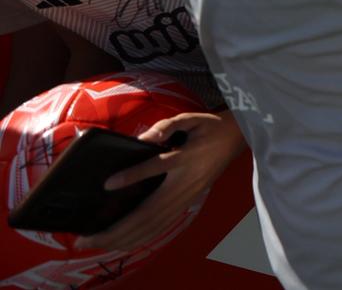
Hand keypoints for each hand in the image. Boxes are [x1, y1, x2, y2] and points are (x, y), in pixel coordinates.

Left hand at [77, 111, 245, 252]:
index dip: (133, 176)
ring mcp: (186, 198)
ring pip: (153, 225)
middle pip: (149, 212)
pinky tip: (122, 243)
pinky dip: (139, 238)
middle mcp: (185, 184)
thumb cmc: (209, 127)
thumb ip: (168, 125)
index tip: (107, 184)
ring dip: (123, 238)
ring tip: (95, 243)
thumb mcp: (192, 118)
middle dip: (116, 228)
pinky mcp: (185, 203)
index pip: (158, 167)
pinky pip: (161, 226)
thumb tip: (144, 139)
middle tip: (85, 238)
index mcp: (186, 159)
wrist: (236, 138)